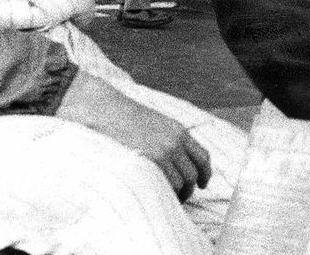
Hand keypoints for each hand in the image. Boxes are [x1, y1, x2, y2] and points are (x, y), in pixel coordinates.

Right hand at [56, 69, 211, 199]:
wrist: (104, 109)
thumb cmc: (123, 119)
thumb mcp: (153, 124)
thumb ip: (167, 139)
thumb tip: (174, 162)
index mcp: (178, 131)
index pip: (202, 156)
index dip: (205, 173)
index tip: (202, 184)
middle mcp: (175, 142)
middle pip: (194, 173)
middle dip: (190, 188)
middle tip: (181, 197)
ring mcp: (164, 152)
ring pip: (182, 183)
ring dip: (177, 195)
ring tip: (166, 200)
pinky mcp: (150, 161)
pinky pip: (167, 185)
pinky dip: (166, 194)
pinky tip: (157, 197)